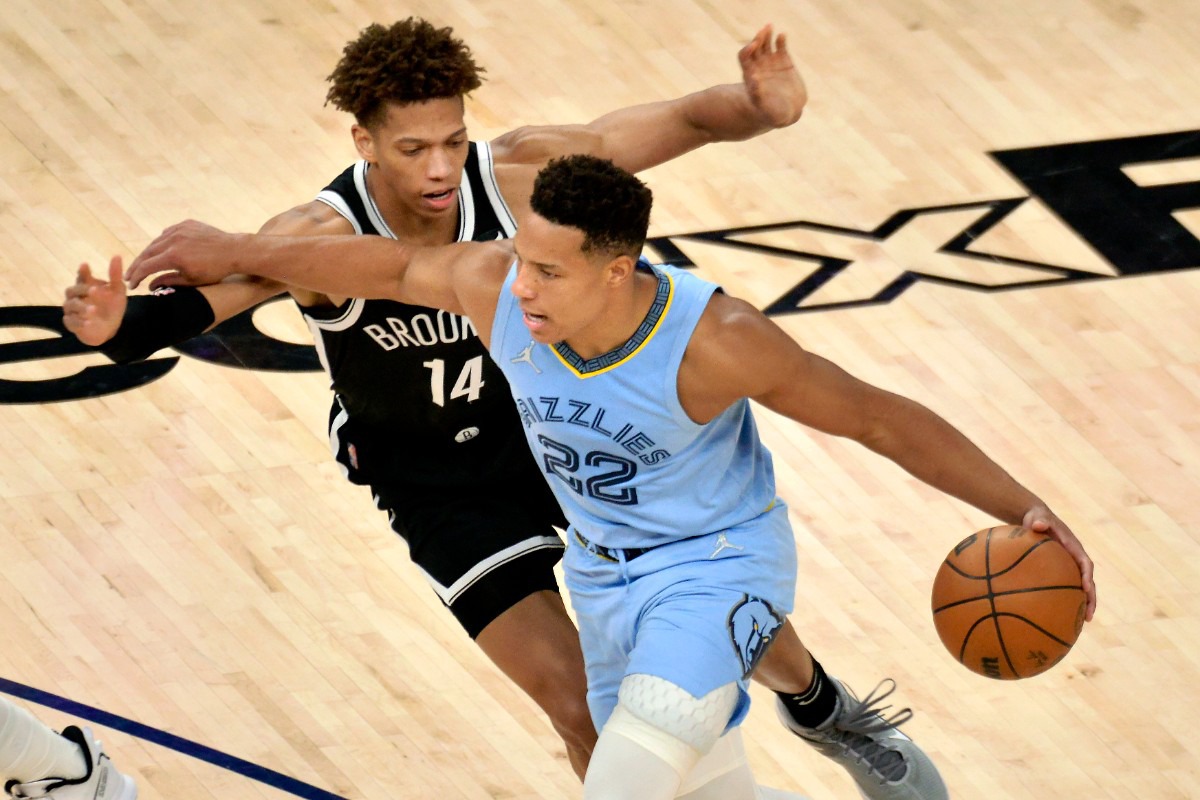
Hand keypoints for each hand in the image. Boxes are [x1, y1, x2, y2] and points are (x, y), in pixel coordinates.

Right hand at [63, 256, 126, 345]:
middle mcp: (76, 296)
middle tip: (95, 290)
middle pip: (72, 290)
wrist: (110, 328)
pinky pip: (71, 322)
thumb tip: (117, 256)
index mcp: (86, 286)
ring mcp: (72, 310)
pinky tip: (88, 323)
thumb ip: (115, 276)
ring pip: (70, 305)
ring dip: (81, 307)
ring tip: (93, 309)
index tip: (85, 265)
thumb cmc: (111, 307)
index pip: (81, 276)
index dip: (82, 272)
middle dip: (83, 289)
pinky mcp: (71, 323)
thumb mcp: (117, 292)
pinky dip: (79, 322)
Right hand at [125, 220, 240, 289]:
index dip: (136, 276)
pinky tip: (160, 250)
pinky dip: (162, 242)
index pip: (146, 267)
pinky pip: (168, 233)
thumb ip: (169, 281)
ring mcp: (179, 229)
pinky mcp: (186, 224)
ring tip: (143, 264)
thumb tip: (150, 286)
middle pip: (147, 253)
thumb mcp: (192, 280)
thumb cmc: (215, 270)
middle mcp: (173, 240)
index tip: (130, 284)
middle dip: (137, 265)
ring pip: (156, 242)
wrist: (235, 251)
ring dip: (148, 253)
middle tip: (129, 275)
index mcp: (173, 256)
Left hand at [738, 25, 806, 128]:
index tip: (754, 45)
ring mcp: (772, 63)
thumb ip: (757, 94)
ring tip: (770, 27)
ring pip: (767, 43)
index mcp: (750, 75)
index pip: (744, 56)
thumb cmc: (773, 114)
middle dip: (758, 38)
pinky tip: (782, 36)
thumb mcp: (763, 106)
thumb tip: (753, 78)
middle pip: (755, 46)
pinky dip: (781, 40)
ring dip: (767, 34)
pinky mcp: (785, 62)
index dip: (748, 49)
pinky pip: (781, 46)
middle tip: (764, 30)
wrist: (789, 113)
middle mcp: (760, 66)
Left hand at [1023, 505, 1096, 620]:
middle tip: (1089, 616)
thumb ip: (1039, 520)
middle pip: (1088, 581)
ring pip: (1080, 588)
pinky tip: (1060, 616)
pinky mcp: (1060, 571)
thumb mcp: (1037, 517)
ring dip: (1084, 604)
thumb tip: (1037, 524)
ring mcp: (1069, 566)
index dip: (1087, 577)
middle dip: (1091, 599)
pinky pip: (1066, 587)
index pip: (1085, 564)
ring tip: (1082, 623)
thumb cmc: (1036, 518)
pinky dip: (1067, 600)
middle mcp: (1075, 558)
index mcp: (1073, 547)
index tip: (1086, 589)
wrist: (1035, 519)